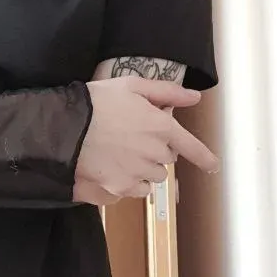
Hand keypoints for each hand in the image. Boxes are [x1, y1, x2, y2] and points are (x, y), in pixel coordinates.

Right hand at [74, 77, 219, 201]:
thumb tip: (194, 97)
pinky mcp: (121, 187)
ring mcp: (138, 172)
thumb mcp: (130, 86)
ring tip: (120, 153)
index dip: (204, 157)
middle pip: (166, 160)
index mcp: (161, 126)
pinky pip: (136, 190)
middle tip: (132, 138)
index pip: (192, 147)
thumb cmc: (95, 102)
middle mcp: (154, 152)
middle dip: (155, 151)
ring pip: (153, 177)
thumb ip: (166, 92)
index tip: (213, 166)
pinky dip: (130, 183)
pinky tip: (113, 168)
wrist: (62, 127)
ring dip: (144, 168)